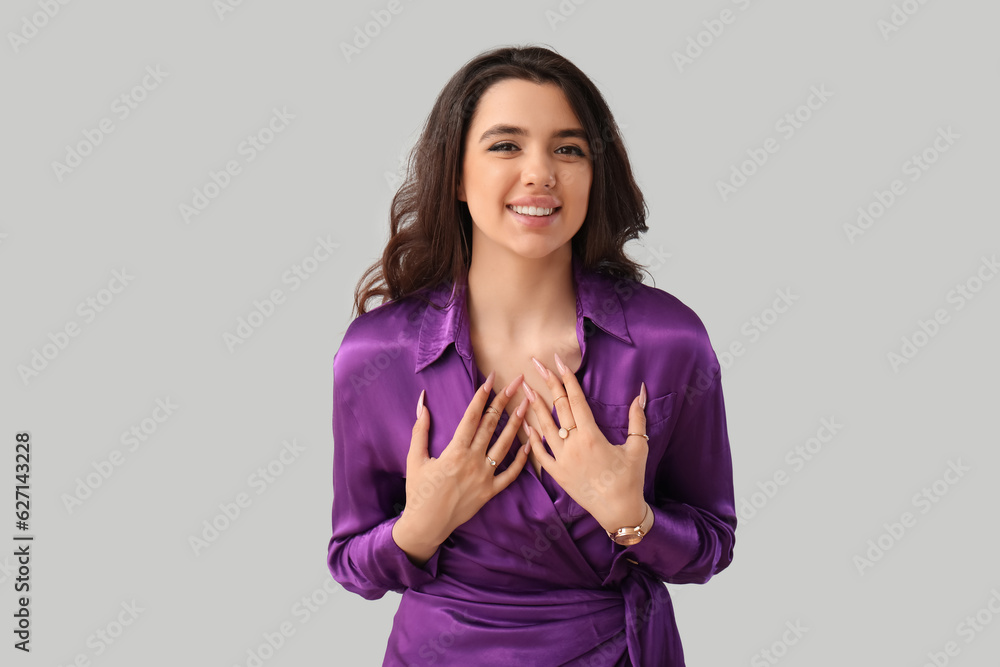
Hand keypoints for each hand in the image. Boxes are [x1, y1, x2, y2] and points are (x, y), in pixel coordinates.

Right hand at [393, 371, 530, 563]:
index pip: (472, 416)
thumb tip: (422, 402)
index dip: (482, 395)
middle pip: (491, 425)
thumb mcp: (415, 458)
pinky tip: (529, 444)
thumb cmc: (418, 491)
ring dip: (517, 423)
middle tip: (517, 383)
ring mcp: (484, 477)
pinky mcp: (490, 492)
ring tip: (527, 405)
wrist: (426, 525)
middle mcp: (473, 461)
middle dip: (504, 401)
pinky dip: (521, 460)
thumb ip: (420, 429)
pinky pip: (510, 474)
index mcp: (454, 451)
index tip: (492, 378)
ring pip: (505, 445)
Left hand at [524, 353, 648, 533]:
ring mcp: (562, 460)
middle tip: (537, 364)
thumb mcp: (638, 447)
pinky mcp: (556, 474)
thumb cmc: (631, 479)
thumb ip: (637, 418)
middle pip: (558, 408)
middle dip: (548, 384)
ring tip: (525, 388)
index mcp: (591, 436)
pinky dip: (531, 439)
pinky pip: (539, 454)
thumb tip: (641, 392)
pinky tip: (525, 425)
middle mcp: (573, 445)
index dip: (567, 379)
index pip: (576, 400)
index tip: (558, 362)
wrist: (619, 512)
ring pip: (544, 427)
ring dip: (534, 406)